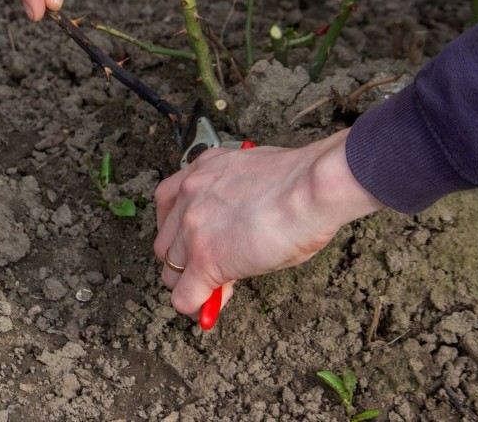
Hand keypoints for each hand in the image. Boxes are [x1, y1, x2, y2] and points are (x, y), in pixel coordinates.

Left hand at [153, 128, 384, 317]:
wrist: (311, 188)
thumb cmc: (300, 180)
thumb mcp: (252, 179)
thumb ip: (232, 201)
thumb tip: (235, 232)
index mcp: (201, 169)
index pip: (169, 206)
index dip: (184, 230)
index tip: (201, 242)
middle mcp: (189, 196)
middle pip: (165, 242)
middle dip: (185, 258)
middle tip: (214, 267)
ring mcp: (193, 229)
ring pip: (171, 272)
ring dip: (190, 283)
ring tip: (217, 288)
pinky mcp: (205, 260)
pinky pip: (184, 297)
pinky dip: (196, 307)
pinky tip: (210, 307)